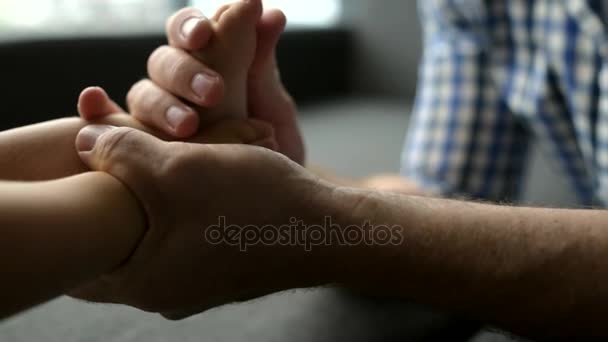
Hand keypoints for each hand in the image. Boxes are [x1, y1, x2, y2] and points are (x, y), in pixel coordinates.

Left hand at [70, 125, 329, 317]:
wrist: (326, 230)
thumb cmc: (256, 204)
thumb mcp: (180, 168)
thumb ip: (121, 152)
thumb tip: (83, 138)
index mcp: (145, 282)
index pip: (81, 252)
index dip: (79, 199)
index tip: (92, 163)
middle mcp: (165, 293)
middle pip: (120, 239)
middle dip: (122, 193)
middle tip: (131, 155)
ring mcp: (194, 285)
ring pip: (154, 234)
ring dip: (156, 196)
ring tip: (172, 161)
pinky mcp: (218, 270)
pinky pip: (183, 238)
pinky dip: (183, 208)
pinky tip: (202, 178)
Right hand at [78, 7, 304, 163]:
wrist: (271, 205)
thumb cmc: (271, 150)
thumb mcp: (272, 108)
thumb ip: (261, 63)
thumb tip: (272, 13)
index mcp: (209, 65)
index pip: (191, 35)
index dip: (193, 28)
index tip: (206, 34)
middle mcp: (177, 87)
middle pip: (165, 63)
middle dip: (185, 74)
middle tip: (214, 93)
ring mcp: (157, 118)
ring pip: (143, 94)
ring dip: (160, 104)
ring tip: (188, 126)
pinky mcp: (139, 149)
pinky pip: (109, 127)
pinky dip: (95, 111)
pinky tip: (91, 101)